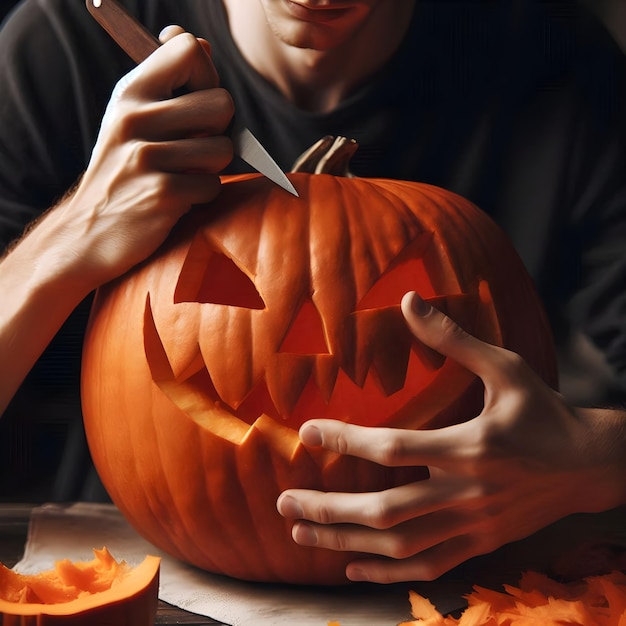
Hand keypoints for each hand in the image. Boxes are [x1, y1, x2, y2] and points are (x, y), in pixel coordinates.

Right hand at [49, 26, 232, 289]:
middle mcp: (135, 118)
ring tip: (183, 174)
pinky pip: (213, 186)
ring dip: (211, 168)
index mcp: (130, 92)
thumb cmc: (122, 172)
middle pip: (222, 103)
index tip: (195, 101)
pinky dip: (202, 196)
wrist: (89, 230)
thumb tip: (200, 45)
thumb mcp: (132, 119)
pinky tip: (177, 198)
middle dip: (219, 131)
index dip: (207, 77)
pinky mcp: (161, 194)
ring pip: (224, 149)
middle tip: (193, 148)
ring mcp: (145, 157)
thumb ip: (167, 83)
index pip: (189, 51)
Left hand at [277, 291, 625, 582]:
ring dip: (344, 542)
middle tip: (284, 501)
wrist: (588, 464)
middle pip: (385, 511)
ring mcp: (473, 526)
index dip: (344, 441)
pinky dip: (387, 572)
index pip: (392, 449)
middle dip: (329, 509)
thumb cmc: (543, 410)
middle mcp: (466, 493)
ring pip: (398, 547)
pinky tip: (353, 568)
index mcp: (469, 447)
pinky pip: (427, 567)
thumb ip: (453, 338)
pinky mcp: (480, 544)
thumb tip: (410, 300)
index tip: (306, 432)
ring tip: (300, 532)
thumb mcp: (504, 367)